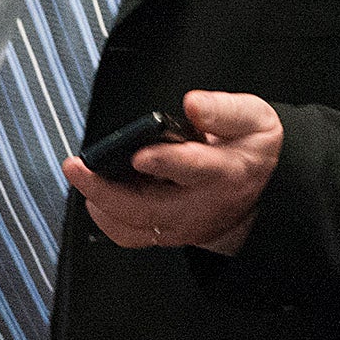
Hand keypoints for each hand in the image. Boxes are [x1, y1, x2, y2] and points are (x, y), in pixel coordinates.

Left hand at [65, 89, 280, 256]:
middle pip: (148, 208)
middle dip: (106, 190)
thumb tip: (193, 104)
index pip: (193, 169)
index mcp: (225, 172)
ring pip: (132, 226)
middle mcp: (200, 205)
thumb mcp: (255, 120)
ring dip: (100, 203)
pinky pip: (129, 235)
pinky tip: (95, 195)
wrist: (262, 196)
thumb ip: (224, 110)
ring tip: (81, 176)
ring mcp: (182, 225)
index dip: (165, 161)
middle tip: (77, 167)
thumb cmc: (252, 152)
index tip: (140, 153)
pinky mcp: (167, 234)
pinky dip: (106, 217)